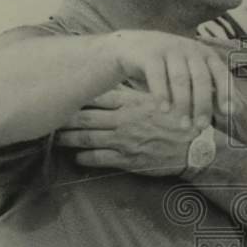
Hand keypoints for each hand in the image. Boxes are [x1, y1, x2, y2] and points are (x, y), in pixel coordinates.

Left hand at [56, 86, 200, 175]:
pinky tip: (76, 157)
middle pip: (85, 118)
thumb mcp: (158, 99)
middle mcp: (123, 121)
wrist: (196, 145)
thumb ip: (134, 94)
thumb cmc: (179, 119)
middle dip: (66, 119)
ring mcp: (124, 141)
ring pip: (88, 138)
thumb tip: (114, 87)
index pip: (96, 98)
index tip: (63, 97)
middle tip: (49, 118)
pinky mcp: (128, 160)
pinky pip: (100, 159)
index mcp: (130, 103)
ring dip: (69, 139)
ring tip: (56, 138)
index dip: (77, 98)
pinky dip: (85, 158)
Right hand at [109, 30, 236, 129]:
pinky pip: (157, 75)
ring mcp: (169, 49)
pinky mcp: (149, 54)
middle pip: (201, 78)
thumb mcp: (190, 74)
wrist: (130, 47)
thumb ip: (210, 89)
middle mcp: (190, 49)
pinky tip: (163, 110)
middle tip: (201, 126)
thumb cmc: (167, 66)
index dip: (226, 92)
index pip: (220, 72)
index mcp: (204, 54)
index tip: (228, 113)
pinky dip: (162, 94)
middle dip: (203, 104)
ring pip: (180, 78)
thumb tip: (233, 111)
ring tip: (183, 125)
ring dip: (183, 104)